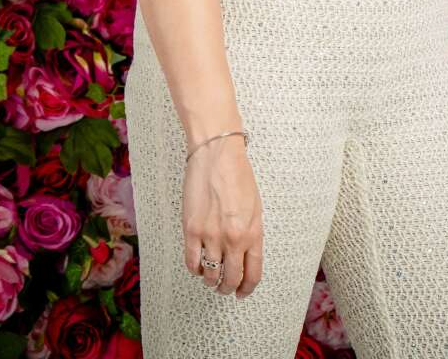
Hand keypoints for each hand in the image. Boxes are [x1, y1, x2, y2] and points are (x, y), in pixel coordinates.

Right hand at [182, 135, 262, 298]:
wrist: (217, 155)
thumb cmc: (238, 176)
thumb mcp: (256, 207)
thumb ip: (252, 233)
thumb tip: (245, 256)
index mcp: (253, 232)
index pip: (252, 273)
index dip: (247, 288)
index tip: (242, 292)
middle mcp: (233, 238)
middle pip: (231, 279)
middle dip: (228, 288)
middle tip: (225, 288)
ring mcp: (211, 236)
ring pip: (210, 275)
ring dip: (210, 280)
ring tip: (210, 277)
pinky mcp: (191, 230)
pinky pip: (191, 262)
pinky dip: (195, 269)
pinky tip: (198, 265)